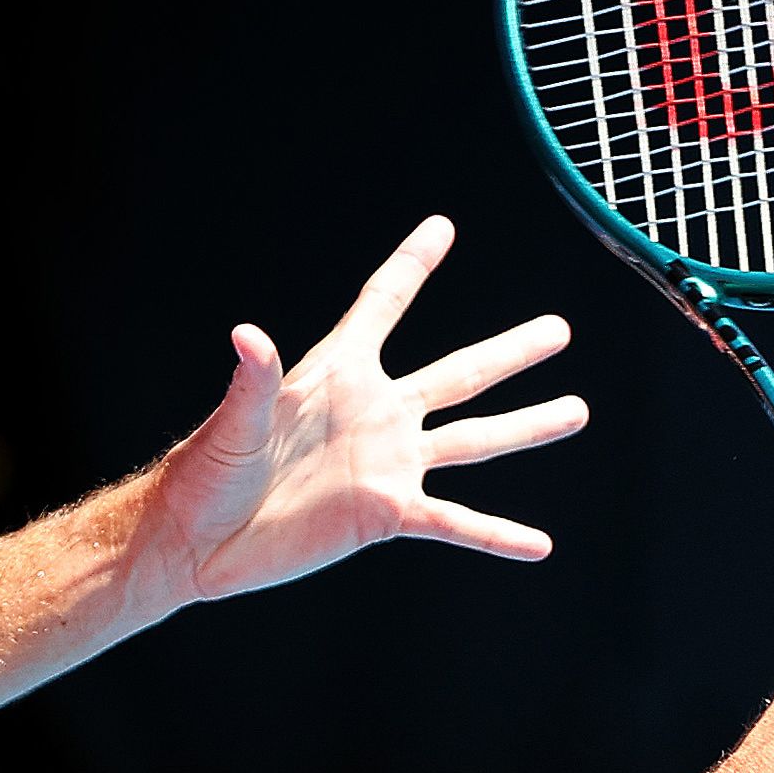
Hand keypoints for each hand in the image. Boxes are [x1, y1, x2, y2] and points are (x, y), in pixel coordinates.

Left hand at [140, 216, 588, 604]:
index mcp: (336, 374)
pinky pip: (454, 521)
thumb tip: (248, 335)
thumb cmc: (205, 473)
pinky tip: (537, 544)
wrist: (196, 541)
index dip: (411, 267)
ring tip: (577, 410)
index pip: (382, 307)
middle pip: (458, 373)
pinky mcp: (386, 515)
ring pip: (474, 440)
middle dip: (511, 351)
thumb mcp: (232, 423)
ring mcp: (386, 465)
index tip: (442, 227)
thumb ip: (252, 381)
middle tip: (559, 329)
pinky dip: (496, 533)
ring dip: (527, 426)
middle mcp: (374, 413)